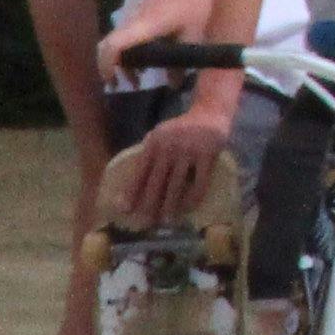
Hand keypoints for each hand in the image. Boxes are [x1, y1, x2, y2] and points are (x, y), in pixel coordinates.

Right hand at [99, 0, 214, 75]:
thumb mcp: (192, 35)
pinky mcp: (137, 14)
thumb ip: (180, 63)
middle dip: (109, 68)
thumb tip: (174, 86)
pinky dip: (127, 51)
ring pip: (115, 42)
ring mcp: (132, 16)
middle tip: (119, 85)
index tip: (112, 82)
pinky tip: (143, 61)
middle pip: (107, 47)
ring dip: (120, 61)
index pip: (112, 46)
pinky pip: (124, 36)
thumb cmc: (195, 4)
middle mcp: (131, 21)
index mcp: (143, 26)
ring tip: (136, 78)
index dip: (107, 66)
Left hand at [104, 98, 231, 226]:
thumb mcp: (160, 137)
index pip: (140, 172)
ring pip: (177, 184)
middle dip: (149, 204)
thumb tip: (131, 185)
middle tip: (145, 222)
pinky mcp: (208, 154)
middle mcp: (169, 147)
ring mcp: (189, 151)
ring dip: (170, 204)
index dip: (132, 192)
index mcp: (153, 143)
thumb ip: (148, 156)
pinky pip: (200, 180)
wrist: (210, 111)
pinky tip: (189, 208)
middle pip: (156, 181)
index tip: (124, 210)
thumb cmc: (180, 130)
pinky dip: (194, 196)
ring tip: (166, 220)